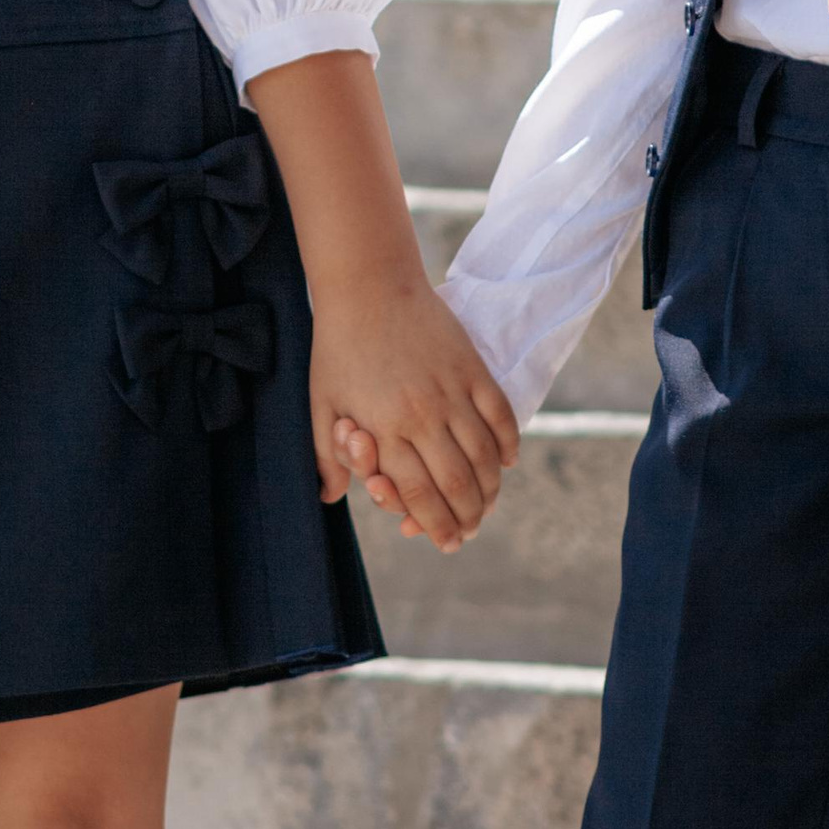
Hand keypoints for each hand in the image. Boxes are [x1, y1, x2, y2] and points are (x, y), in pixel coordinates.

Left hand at [313, 283, 518, 550]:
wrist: (369, 285)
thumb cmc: (338, 347)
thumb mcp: (321, 402)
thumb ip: (326, 454)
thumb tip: (330, 498)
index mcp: (385, 428)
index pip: (417, 493)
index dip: (433, 524)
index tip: (444, 542)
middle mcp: (423, 415)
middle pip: (456, 483)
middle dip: (466, 518)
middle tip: (467, 534)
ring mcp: (452, 392)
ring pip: (483, 456)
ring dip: (490, 490)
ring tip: (487, 507)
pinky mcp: (472, 369)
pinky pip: (501, 416)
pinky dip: (507, 444)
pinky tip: (506, 463)